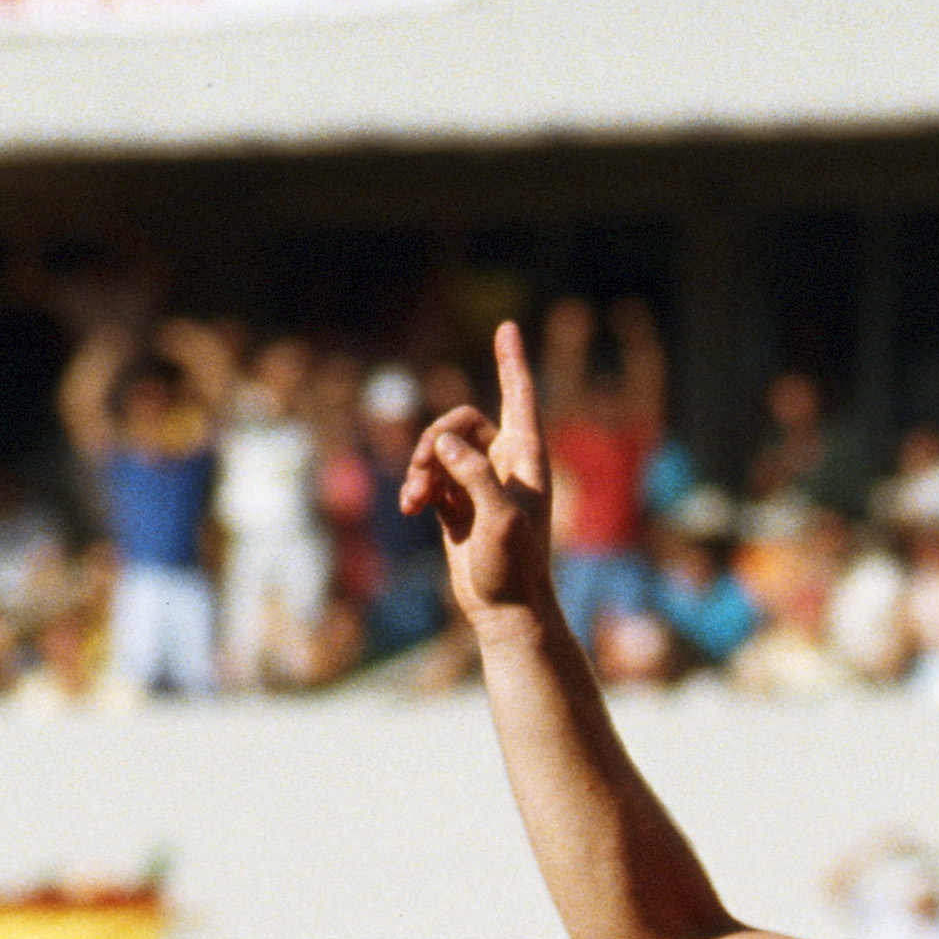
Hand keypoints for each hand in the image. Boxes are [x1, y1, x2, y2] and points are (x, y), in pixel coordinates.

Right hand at [402, 319, 559, 631]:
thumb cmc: (514, 567)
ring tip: (415, 498)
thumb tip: (442, 444)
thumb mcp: (499, 519)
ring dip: (421, 466)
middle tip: (426, 469)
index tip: (507, 327)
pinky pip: (429, 476)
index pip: (521, 398)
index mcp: (528, 460)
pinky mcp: (456, 504)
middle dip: (437, 439)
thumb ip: (473, 475)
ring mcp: (479, 484)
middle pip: (462, 421)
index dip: (513, 362)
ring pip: (440, 449)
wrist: (505, 611)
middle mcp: (505, 466)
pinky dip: (417, 486)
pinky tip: (410, 507)